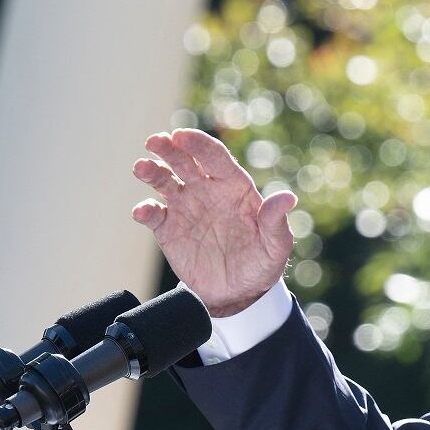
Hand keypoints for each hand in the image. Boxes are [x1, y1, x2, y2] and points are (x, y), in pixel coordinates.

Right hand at [131, 128, 297, 316]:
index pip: (215, 157)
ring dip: (152, 172)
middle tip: (156, 141)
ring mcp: (185, 207)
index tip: (182, 136)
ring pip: (164, 181)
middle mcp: (207, 190)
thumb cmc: (262, 263)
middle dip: (169, 148)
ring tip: (141, 167)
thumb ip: (275, 220)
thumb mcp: (275, 244)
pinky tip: (143, 211)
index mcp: (234, 186)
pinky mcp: (168, 229)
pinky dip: (146, 210)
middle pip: (185, 161)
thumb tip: (288, 197)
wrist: (239, 293)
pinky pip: (153, 214)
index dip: (199, 144)